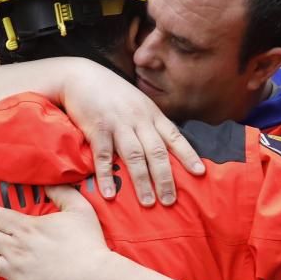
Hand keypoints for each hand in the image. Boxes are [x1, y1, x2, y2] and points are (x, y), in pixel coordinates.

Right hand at [58, 59, 203, 204]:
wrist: (80, 76)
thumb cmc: (110, 92)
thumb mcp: (137, 102)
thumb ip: (149, 122)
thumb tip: (164, 146)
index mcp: (151, 114)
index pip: (174, 136)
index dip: (188, 154)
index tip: (200, 172)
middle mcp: (138, 119)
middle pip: (156, 151)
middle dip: (165, 177)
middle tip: (170, 201)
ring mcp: (118, 124)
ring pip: (134, 155)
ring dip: (142, 181)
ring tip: (147, 203)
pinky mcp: (97, 128)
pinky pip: (103, 156)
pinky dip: (106, 176)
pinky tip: (109, 194)